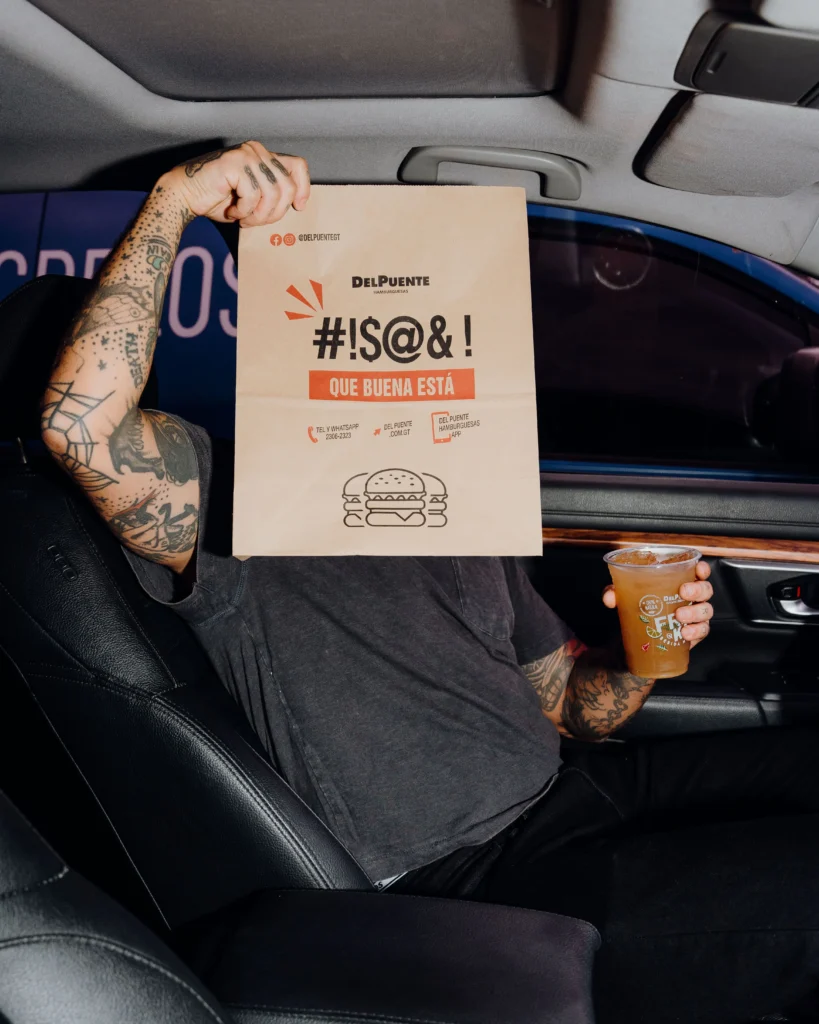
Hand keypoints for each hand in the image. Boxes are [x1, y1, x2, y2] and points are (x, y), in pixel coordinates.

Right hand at [163, 141, 310, 226]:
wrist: (185, 196)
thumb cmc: (217, 200)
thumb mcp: (254, 199)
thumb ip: (273, 195)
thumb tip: (298, 204)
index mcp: (264, 156)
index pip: (298, 165)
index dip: (304, 188)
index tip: (298, 207)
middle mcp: (258, 150)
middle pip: (288, 186)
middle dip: (275, 212)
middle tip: (256, 222)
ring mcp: (247, 154)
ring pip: (273, 193)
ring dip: (259, 215)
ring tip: (244, 219)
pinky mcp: (236, 162)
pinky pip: (254, 194)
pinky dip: (244, 211)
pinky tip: (232, 212)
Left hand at [603, 560, 713, 647]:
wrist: (636, 640)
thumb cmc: (638, 611)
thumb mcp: (625, 598)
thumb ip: (616, 593)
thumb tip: (611, 596)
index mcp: (679, 583)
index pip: (697, 572)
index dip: (702, 569)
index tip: (698, 569)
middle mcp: (691, 598)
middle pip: (706, 590)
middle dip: (698, 589)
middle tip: (683, 592)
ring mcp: (694, 616)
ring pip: (706, 610)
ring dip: (695, 611)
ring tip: (680, 615)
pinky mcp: (694, 634)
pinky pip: (702, 631)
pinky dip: (696, 632)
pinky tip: (685, 633)